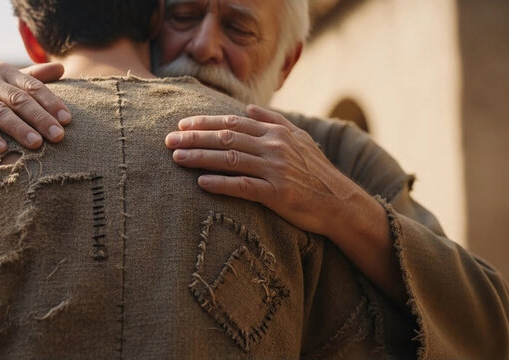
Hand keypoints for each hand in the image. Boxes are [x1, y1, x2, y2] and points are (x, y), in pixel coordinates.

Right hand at [0, 61, 70, 152]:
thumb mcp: (1, 80)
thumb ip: (31, 76)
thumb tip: (62, 67)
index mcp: (3, 71)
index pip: (32, 87)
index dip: (51, 103)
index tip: (68, 120)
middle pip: (19, 100)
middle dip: (41, 118)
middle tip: (59, 137)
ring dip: (18, 129)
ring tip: (36, 145)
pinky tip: (0, 149)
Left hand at [165, 105, 405, 302]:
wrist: (340, 202)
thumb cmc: (317, 172)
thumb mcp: (301, 139)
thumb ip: (274, 121)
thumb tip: (249, 107)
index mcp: (276, 133)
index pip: (233, 122)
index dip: (205, 122)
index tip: (182, 124)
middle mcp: (274, 147)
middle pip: (226, 138)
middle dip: (194, 138)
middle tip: (168, 140)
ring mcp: (275, 170)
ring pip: (229, 159)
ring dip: (200, 158)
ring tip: (176, 158)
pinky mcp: (277, 194)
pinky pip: (243, 187)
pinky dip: (220, 184)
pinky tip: (200, 183)